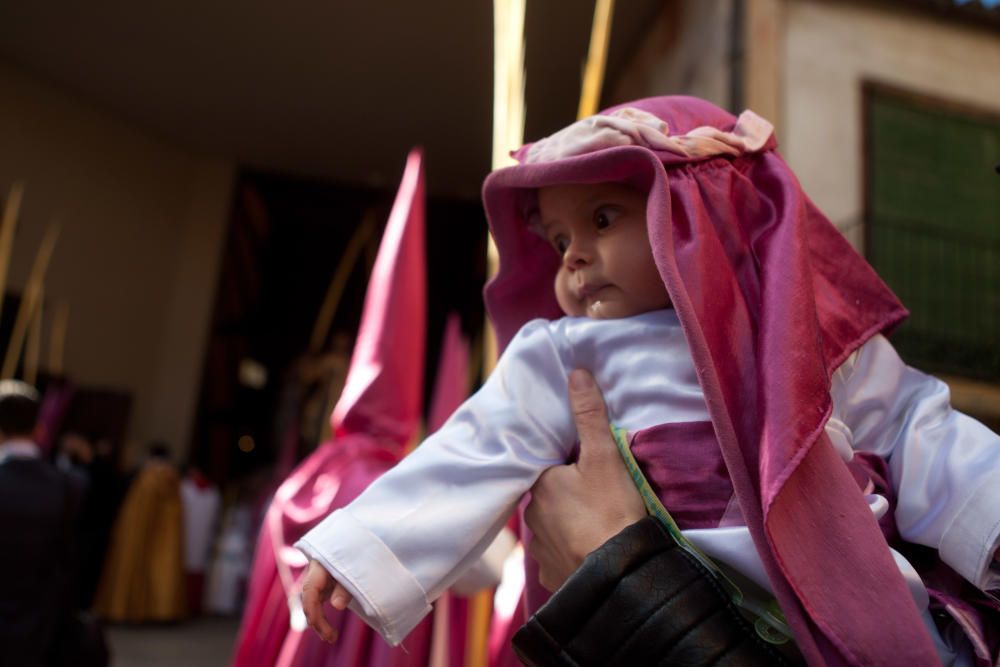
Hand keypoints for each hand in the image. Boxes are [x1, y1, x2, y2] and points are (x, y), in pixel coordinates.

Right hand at [300, 560, 352, 642]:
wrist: (356, 543)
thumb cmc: (355, 555)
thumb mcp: (353, 567)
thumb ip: (345, 586)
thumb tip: (337, 606)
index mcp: (319, 566)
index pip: (310, 590)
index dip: (312, 608)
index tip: (316, 624)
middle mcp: (314, 575)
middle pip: (309, 600)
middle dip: (317, 621)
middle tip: (331, 638)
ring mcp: (317, 581)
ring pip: (312, 605)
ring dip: (319, 622)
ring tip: (331, 637)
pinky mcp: (323, 587)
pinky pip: (317, 605)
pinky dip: (322, 617)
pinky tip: (329, 631)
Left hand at [524, 369, 646, 590]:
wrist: (620, 574)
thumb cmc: (611, 511)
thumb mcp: (605, 457)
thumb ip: (590, 415)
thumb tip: (576, 373)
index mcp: (540, 486)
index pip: (546, 469)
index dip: (565, 467)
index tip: (583, 470)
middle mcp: (532, 518)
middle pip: (549, 499)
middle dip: (567, 497)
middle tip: (596, 499)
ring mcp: (540, 551)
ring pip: (552, 530)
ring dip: (568, 527)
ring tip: (596, 526)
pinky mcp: (552, 576)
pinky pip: (559, 559)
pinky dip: (572, 555)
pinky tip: (590, 553)